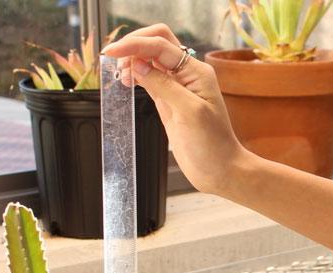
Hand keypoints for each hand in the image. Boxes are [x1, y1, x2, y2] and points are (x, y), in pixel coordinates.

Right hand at [102, 24, 253, 195]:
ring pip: (150, 59)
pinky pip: (149, 78)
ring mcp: (177, 87)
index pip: (161, 45)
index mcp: (196, 71)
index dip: (134, 44)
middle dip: (133, 45)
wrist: (220, 170)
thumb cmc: (212, 144)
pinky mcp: (168, 101)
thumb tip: (137, 64)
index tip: (111, 52)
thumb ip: (164, 86)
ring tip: (118, 73)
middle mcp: (187, 74)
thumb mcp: (189, 112)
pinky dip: (135, 74)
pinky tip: (125, 80)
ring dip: (132, 59)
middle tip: (112, 57)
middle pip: (156, 43)